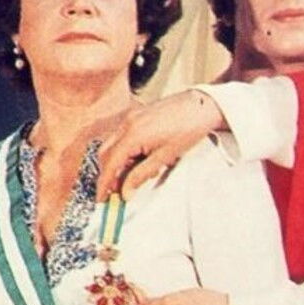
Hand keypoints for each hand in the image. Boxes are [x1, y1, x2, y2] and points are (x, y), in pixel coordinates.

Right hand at [96, 90, 225, 200]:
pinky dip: (124, 151)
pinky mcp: (136, 115)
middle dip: (107, 174)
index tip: (101, 198)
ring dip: (116, 163)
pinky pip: (121, 136)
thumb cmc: (188, 128)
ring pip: (112, 145)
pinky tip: (138, 160)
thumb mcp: (165, 157)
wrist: (202, 105)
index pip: (110, 164)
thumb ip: (141, 175)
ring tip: (131, 176)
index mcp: (133, 134)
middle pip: (105, 154)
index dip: (104, 183)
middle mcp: (127, 123)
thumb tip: (126, 192)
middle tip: (115, 192)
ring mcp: (130, 117)